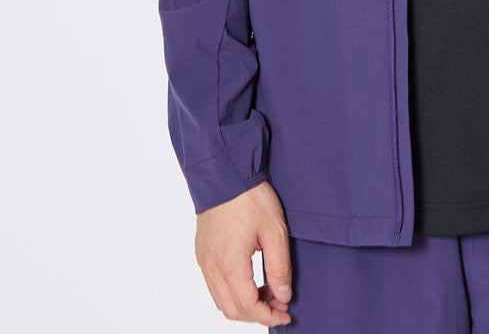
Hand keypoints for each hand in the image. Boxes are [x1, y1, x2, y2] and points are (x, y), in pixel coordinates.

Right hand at [195, 180, 293, 326]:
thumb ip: (279, 267)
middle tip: (279, 304)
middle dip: (257, 313)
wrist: (225, 172)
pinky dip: (231, 291)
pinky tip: (250, 279)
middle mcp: (212, 267)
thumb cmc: (251, 198)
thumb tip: (282, 295)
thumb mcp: (275, 231)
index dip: (268, 316)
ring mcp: (204, 260)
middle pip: (231, 310)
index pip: (247, 307)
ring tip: (267, 291)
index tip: (286, 313)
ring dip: (243, 303)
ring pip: (220, 300)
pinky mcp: (202, 251)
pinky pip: (214, 284)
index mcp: (230, 264)